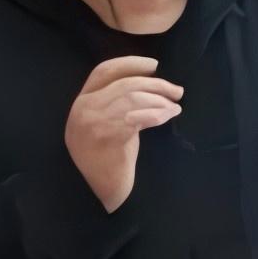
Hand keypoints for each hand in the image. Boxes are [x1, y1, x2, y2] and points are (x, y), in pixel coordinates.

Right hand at [64, 55, 187, 212]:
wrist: (98, 194)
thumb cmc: (108, 160)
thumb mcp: (107, 124)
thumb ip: (117, 103)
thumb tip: (150, 84)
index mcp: (81, 102)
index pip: (103, 71)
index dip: (130, 64)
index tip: (154, 65)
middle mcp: (83, 109)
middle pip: (124, 83)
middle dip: (155, 84)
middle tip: (176, 90)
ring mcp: (92, 123)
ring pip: (132, 98)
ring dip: (159, 99)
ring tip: (175, 106)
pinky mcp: (107, 137)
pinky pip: (137, 117)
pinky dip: (156, 113)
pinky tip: (167, 116)